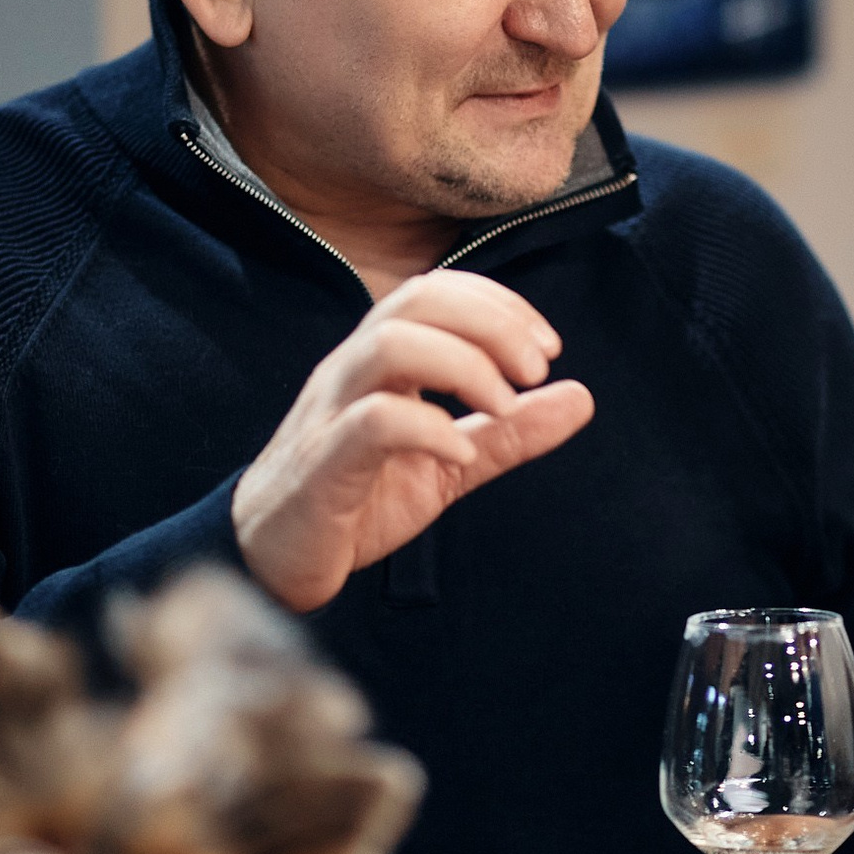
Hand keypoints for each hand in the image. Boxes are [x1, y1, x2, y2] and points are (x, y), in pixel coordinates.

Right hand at [232, 270, 593, 610]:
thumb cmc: (355, 500)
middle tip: (535, 370)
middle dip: (490, 322)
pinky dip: (429, 428)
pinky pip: (371, 421)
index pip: (436, 291)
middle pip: (415, 300)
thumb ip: (509, 431)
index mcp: (380, 361)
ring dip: (464, 365)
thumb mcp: (448, 463)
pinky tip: (459, 456)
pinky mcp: (322, 464)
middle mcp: (351, 371)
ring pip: (391, 344)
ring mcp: (331, 412)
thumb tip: (581, 396)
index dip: (499, 304)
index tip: (547, 349)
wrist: (271, 561)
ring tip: (502, 408)